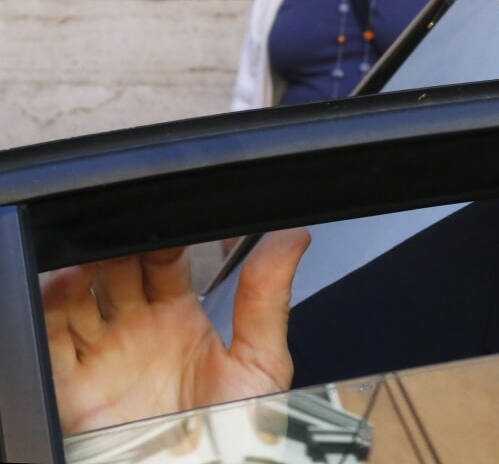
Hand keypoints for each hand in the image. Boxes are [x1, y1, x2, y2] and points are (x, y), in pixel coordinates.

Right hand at [41, 228, 309, 434]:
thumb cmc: (236, 435)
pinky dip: (53, 308)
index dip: (166, 237)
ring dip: (84, 270)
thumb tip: (291, 239)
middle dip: (121, 246)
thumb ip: (268, 299)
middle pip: (118, 272)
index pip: (164, 262)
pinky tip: (70, 284)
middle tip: (133, 229)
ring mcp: (104, 357)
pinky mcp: (74, 386)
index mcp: (181, 321)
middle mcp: (139, 334)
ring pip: (80, 298)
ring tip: (99, 254)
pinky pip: (53, 341)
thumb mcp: (260, 364)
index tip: (175, 219)